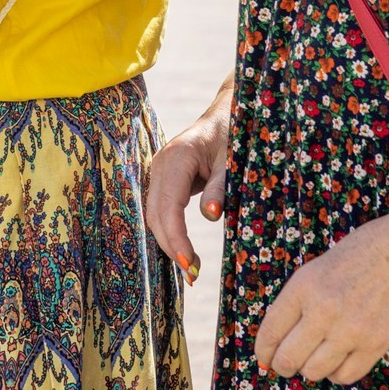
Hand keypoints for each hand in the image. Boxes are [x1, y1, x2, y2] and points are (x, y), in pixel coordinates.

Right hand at [146, 93, 231, 281]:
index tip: (190, 265)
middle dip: (171, 247)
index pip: (168, 207)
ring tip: (191, 268)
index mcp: (176, 158)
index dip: (176, 239)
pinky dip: (171, 232)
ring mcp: (159, 172)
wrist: (227, 114)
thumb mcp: (232, 160)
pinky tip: (184, 250)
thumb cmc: (233, 134)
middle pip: (156, 215)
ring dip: (170, 243)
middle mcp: (161, 165)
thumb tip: (211, 214)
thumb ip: (220, 186)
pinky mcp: (164, 180)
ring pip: (155, 215)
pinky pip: (161, 210)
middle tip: (193, 276)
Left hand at [253, 213, 388, 385]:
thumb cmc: (361, 255)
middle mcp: (323, 311)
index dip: (263, 351)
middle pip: (288, 358)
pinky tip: (338, 361)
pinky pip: (345, 376)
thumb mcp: (316, 269)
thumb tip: (280, 337)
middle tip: (287, 364)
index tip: (264, 358)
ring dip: (310, 370)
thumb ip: (298, 301)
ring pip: (314, 372)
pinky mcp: (375, 345)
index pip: (270, 331)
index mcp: (303, 287)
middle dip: (282, 366)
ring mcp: (350, 330)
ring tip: (317, 359)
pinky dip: (337, 373)